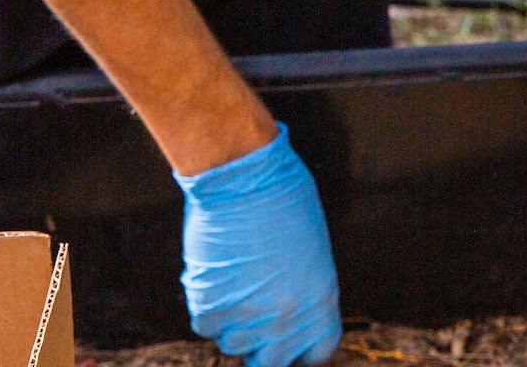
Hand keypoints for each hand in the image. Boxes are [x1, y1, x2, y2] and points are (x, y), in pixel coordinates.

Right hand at [177, 124, 341, 366]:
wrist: (243, 177)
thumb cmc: (282, 198)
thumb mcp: (311, 249)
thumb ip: (304, 288)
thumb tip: (291, 311)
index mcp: (320, 300)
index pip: (316, 351)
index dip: (300, 346)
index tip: (288, 337)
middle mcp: (286, 317)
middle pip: (271, 361)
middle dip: (260, 343)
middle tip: (252, 314)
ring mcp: (247, 316)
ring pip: (233, 344)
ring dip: (231, 320)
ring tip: (234, 278)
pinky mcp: (210, 307)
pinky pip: (205, 324)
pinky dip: (206, 302)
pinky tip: (214, 270)